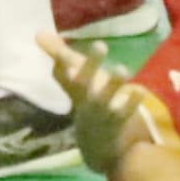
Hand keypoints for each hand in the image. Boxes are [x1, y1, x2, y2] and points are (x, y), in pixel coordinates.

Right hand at [48, 35, 176, 176]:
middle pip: (83, 83)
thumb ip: (59, 56)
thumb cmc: (87, 104)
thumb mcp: (75, 82)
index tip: (56, 47)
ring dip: (113, 84)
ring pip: (104, 98)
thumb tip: (38, 33)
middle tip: (101, 45)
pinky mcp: (116, 125)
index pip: (62, 73)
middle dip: (91, 65)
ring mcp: (99, 114)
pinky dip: (132, 103)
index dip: (61, 60)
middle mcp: (84, 100)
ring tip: (122, 68)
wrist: (97, 147)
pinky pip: (124, 113)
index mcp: (74, 89)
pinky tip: (140, 91)